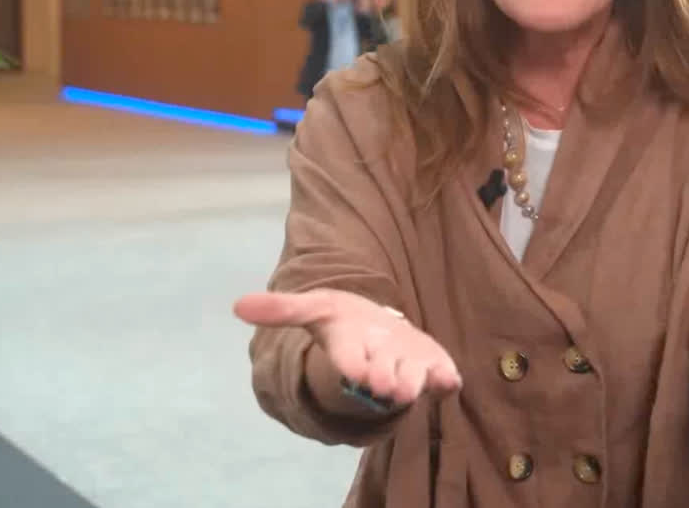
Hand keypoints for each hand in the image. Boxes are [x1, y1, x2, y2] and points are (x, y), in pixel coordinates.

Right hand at [234, 289, 461, 406]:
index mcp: (350, 352)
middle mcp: (378, 365)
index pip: (348, 362)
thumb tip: (238, 305)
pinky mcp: (432, 366)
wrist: (380, 331)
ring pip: (411, 383)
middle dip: (384, 379)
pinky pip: (442, 379)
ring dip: (413, 383)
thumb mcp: (316, 307)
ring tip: (415, 384)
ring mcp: (407, 368)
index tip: (357, 371)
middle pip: (381, 377)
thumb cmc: (346, 321)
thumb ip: (283, 309)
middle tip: (385, 382)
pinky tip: (450, 379)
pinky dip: (447, 380)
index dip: (353, 366)